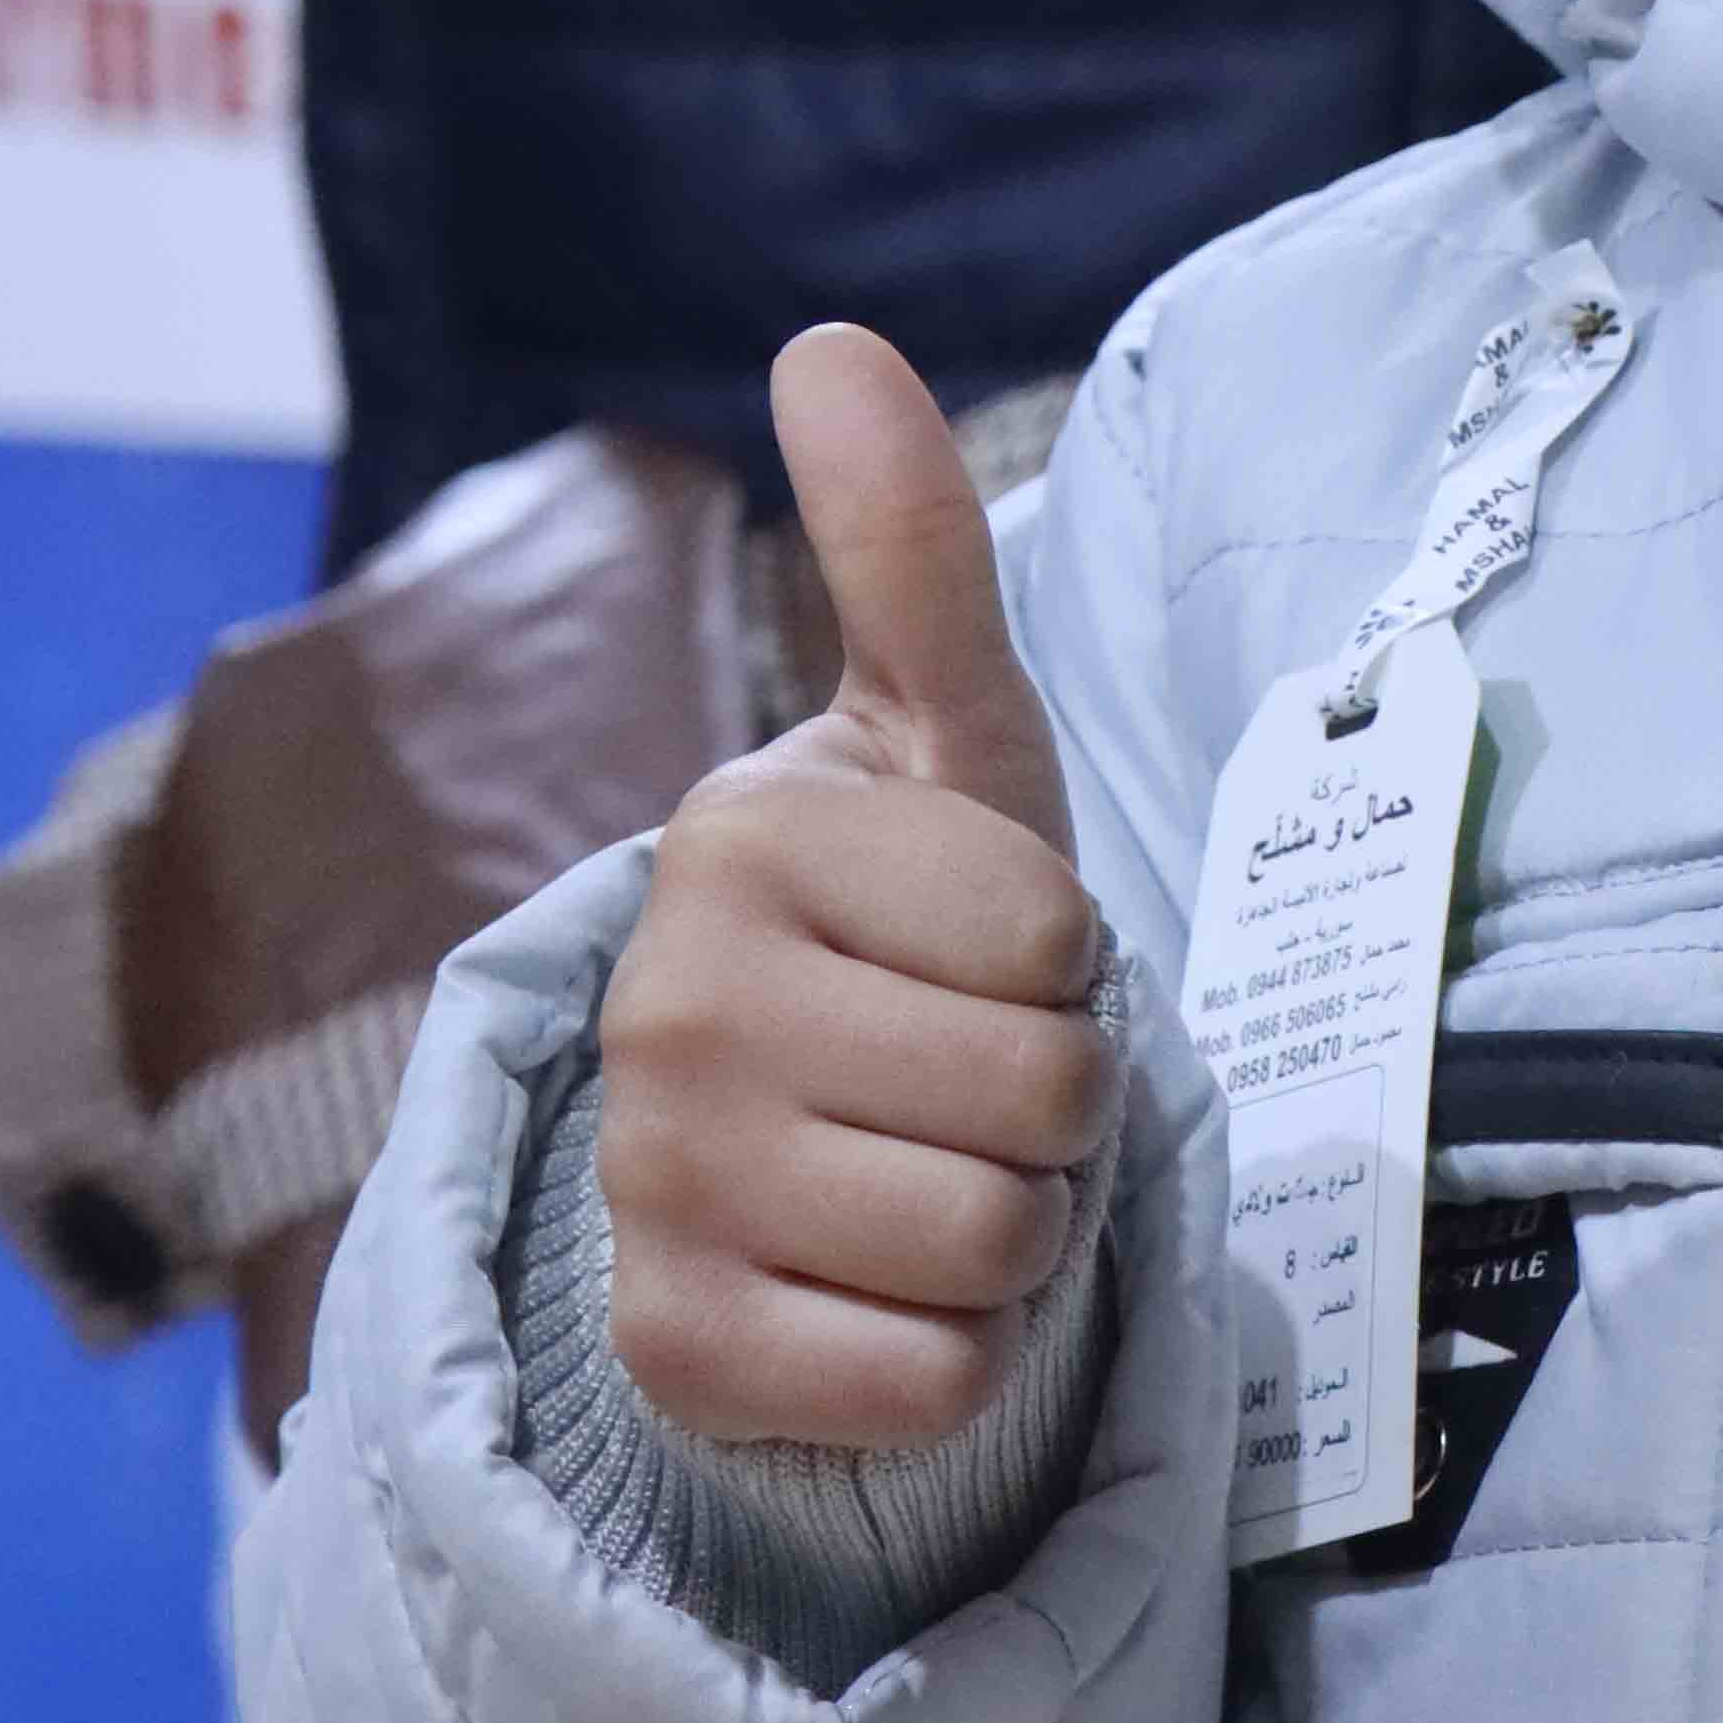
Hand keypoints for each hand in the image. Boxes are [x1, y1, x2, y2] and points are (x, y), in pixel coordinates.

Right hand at [590, 329, 1115, 1449]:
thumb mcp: (939, 735)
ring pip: (997, 1249)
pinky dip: (954, 1359)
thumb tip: (828, 337)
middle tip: (964, 1076)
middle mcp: (669, 1010)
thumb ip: (903, 544)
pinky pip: (930, 1385)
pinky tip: (879, 1293)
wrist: (795, 1146)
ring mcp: (654, 1188)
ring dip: (1017, 1235)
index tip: (984, 957)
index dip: (1069, 962)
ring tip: (930, 1175)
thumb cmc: (911, 924)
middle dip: (1056, 1103)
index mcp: (741, 843)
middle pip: (1045, 1101)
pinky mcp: (669, 1354)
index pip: (1055, 938)